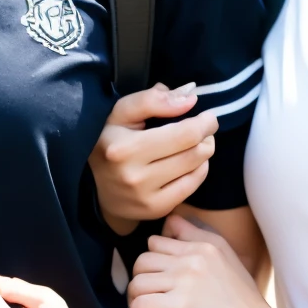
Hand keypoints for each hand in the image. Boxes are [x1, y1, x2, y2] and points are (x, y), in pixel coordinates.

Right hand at [89, 84, 217, 233]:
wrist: (99, 188)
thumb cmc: (113, 141)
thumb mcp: (122, 113)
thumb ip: (152, 100)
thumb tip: (190, 97)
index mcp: (123, 148)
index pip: (184, 133)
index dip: (204, 122)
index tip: (207, 116)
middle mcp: (133, 176)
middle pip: (195, 151)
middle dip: (207, 136)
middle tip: (205, 129)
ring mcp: (145, 197)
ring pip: (197, 168)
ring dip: (204, 151)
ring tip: (198, 143)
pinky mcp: (156, 210)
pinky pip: (192, 186)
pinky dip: (199, 170)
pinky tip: (191, 163)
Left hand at [128, 215, 277, 307]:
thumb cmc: (245, 307)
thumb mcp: (230, 262)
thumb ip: (201, 241)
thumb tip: (171, 222)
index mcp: (207, 245)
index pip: (159, 239)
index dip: (156, 261)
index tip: (163, 279)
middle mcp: (194, 258)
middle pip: (143, 259)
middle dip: (144, 280)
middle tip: (153, 298)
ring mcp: (185, 282)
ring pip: (137, 281)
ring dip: (138, 299)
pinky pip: (139, 305)